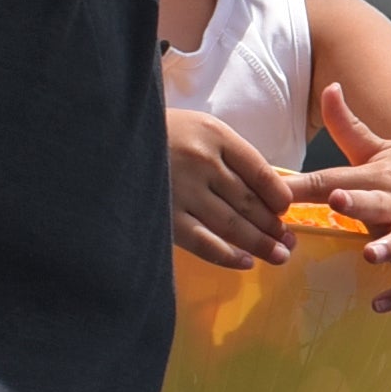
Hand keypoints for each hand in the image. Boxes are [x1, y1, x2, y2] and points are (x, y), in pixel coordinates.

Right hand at [169, 106, 292, 268]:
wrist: (102, 139)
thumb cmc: (156, 135)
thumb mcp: (195, 129)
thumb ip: (226, 155)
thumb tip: (267, 192)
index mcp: (213, 134)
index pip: (260, 171)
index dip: (279, 196)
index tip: (285, 210)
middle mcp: (201, 162)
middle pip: (250, 202)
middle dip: (274, 226)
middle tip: (288, 240)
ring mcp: (182, 190)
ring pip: (233, 224)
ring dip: (261, 243)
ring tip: (279, 255)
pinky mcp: (164, 217)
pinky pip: (205, 242)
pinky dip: (228, 255)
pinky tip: (245, 263)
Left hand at [296, 81, 390, 309]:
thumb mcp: (386, 146)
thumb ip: (349, 125)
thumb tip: (328, 86)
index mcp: (379, 175)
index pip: (333, 178)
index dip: (303, 186)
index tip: (272, 191)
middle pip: (374, 201)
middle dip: (356, 201)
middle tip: (337, 199)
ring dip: (389, 246)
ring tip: (372, 253)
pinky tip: (380, 306)